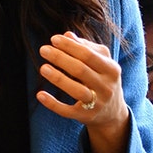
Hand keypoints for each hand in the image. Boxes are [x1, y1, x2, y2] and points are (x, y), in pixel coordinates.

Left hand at [37, 31, 130, 152]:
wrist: (113, 113)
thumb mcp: (101, 63)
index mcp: (112, 69)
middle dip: (60, 58)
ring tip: (43, 68)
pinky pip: (67, 111)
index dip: (70, 46)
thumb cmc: (103, 80)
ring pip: (76, 90)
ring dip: (58, 78)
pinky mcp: (86, 117)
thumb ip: (86, 48)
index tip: (54, 39)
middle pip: (81, 70)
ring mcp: (97, 103)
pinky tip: (40, 94)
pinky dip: (53, 104)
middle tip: (43, 50)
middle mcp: (106, 87)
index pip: (89, 55)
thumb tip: (67, 35)